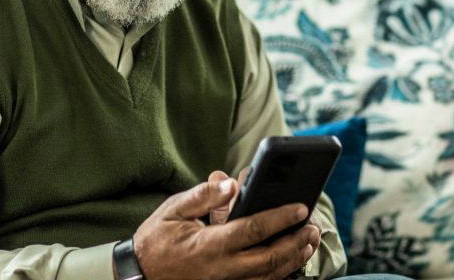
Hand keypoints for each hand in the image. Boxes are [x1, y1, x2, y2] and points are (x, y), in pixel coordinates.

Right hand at [132, 177, 319, 279]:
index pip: (253, 229)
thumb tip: (230, 183)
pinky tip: (289, 261)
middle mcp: (221, 269)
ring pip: (268, 276)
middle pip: (270, 258)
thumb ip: (204, 195)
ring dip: (292, 260)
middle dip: (295, 242)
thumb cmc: (158, 238)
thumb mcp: (174, 209)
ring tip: (308, 242)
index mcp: (209, 245)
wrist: (140, 274)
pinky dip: (278, 274)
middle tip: (313, 226)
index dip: (280, 218)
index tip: (300, 207)